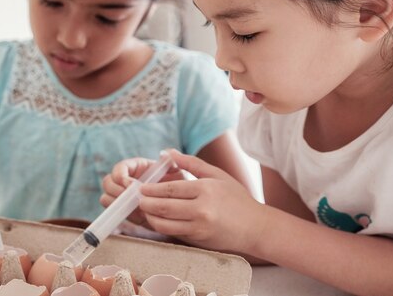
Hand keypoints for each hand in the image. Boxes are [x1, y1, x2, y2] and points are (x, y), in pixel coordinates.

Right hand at [100, 156, 183, 226]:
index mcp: (135, 167)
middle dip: (116, 191)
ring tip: (135, 208)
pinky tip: (137, 216)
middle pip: (107, 183)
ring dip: (117, 203)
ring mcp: (122, 196)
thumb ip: (172, 162)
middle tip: (131, 199)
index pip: (119, 168)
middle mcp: (125, 180)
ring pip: (106, 198)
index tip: (131, 185)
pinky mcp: (124, 211)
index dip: (121, 176)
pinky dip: (122, 214)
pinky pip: (113, 212)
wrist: (180, 204)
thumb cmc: (178, 184)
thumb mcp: (177, 172)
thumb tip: (166, 154)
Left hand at [138, 149, 266, 252]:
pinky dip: (162, 226)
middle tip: (136, 198)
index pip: (171, 189)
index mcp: (206, 190)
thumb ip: (191, 163)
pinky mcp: (198, 240)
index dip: (152, 189)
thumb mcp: (217, 175)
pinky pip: (174, 233)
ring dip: (150, 217)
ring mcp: (199, 227)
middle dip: (146, 203)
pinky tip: (156, 220)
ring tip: (143, 210)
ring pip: (165, 224)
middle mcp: (202, 210)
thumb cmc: (237, 198)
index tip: (141, 187)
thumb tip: (167, 152)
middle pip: (164, 207)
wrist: (256, 228)